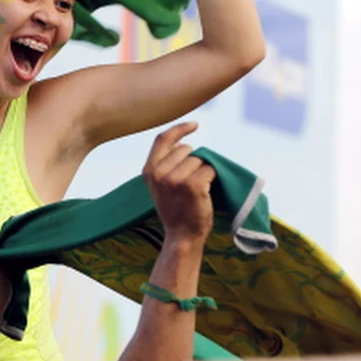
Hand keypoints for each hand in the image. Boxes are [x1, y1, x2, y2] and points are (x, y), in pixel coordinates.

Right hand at [142, 121, 214, 241]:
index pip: (163, 139)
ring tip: (194, 192)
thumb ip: (164, 164)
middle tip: (188, 185)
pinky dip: (211, 179)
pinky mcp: (192, 185)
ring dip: (202, 172)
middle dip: (193, 161)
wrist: (182, 236)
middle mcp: (159, 173)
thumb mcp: (160, 185)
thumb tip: (183, 143)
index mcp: (148, 171)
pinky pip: (209, 170)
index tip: (194, 125)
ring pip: (198, 160)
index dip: (179, 129)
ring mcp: (175, 179)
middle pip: (186, 150)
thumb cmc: (175, 209)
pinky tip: (204, 194)